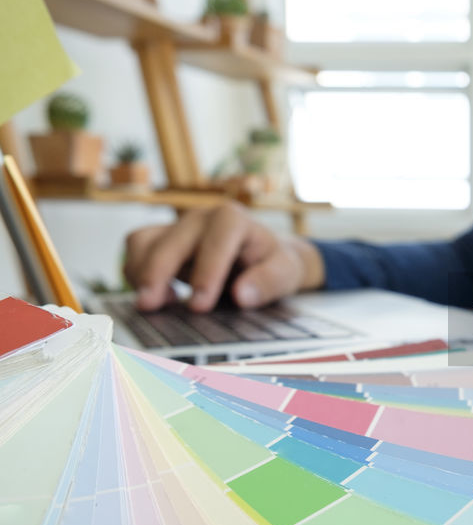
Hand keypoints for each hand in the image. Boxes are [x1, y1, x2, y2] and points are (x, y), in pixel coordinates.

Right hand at [123, 201, 324, 311]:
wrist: (262, 253)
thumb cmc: (273, 262)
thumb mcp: (285, 272)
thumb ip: (269, 282)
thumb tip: (243, 295)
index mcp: (234, 219)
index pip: (217, 240)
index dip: (207, 271)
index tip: (200, 305)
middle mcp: (201, 218)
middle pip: (171, 240)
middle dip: (159, 274)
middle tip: (152, 306)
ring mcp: (177, 226)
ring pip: (143, 241)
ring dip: (140, 273)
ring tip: (154, 305)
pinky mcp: (161, 238)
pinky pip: (135, 248)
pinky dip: (135, 273)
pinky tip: (156, 298)